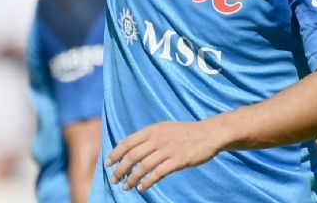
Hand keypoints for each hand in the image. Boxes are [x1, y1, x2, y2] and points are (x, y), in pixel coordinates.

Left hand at [105, 120, 227, 191]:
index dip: (115, 153)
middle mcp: (158, 138)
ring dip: (132, 178)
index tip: (108, 163)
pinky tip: (142, 187)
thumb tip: (130, 148)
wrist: (209, 133)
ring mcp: (168, 149)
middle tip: (113, 179)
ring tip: (126, 186)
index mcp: (152, 130)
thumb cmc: (185, 132)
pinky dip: (147, 181)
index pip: (127, 142)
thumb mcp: (164, 128)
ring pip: (143, 166)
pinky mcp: (178, 160)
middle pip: (132, 156)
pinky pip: (158, 173)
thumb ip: (149, 136)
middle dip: (120, 169)